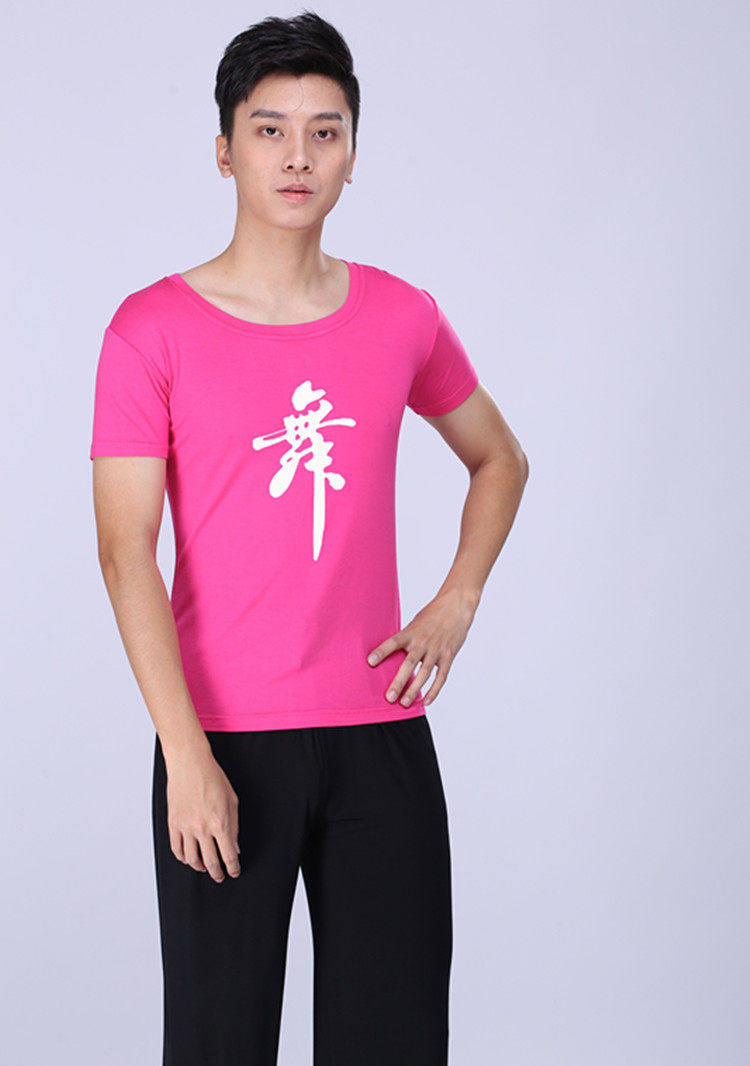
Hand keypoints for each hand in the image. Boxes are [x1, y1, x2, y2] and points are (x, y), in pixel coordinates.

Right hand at [164, 745, 240, 882]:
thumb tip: (234, 847)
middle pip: (210, 862)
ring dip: (200, 867)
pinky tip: (189, 857)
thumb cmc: (212, 777)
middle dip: (217, 873)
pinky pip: (176, 848)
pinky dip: (183, 858)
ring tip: (205, 867)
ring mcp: (185, 827)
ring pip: (191, 859)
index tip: (234, 871)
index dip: (233, 868)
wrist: (190, 764)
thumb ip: (234, 827)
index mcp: (220, 822)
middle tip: (220, 876)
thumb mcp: (232, 800)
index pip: (228, 855)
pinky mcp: (173, 823)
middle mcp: (202, 828)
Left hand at [366, 587, 478, 707]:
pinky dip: (434, 690)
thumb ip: (405, 638)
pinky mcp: (448, 656)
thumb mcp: (415, 622)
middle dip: (399, 682)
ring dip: (414, 690)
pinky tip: (426, 701)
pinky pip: (441, 677)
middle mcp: (423, 642)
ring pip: (424, 674)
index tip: (370, 661)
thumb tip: (391, 654)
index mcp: (411, 632)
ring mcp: (437, 650)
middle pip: (409, 664)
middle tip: (389, 697)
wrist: (457, 606)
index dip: (382, 651)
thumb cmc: (432, 615)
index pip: (393, 642)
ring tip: (404, 703)